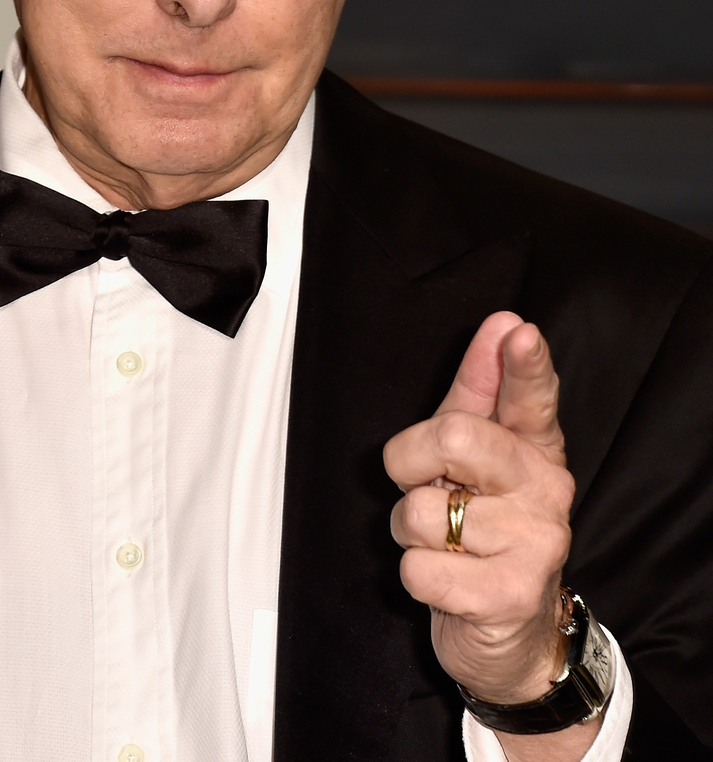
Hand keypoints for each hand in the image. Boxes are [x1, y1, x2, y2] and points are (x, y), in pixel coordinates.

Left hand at [383, 314, 581, 721]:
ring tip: (446, 547)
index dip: (522, 366)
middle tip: (428, 487)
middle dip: (410, 462)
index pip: (531, 398)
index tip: (519, 333)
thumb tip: (501, 324)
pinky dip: (416, 577)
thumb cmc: (481, 532)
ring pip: (422, 511)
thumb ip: (480, 391)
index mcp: (533, 450)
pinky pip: (419, 569)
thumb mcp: (473, 459)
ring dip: (411, 532)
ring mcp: (537, 543)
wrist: (508, 631)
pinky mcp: (511, 594)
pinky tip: (451, 583)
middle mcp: (546, 490)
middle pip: (454, 437)